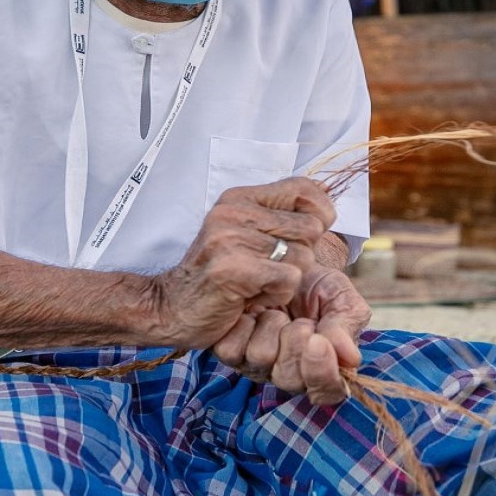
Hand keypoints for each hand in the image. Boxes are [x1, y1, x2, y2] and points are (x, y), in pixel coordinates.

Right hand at [148, 178, 335, 349]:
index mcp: (239, 198)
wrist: (168, 307)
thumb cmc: (216, 275)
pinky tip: (251, 297)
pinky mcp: (232, 268)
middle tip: (268, 269)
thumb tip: (326, 203)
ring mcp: (230, 238)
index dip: (319, 213)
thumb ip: (278, 216)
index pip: (303, 188)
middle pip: (310, 228)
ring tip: (256, 285)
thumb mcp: (243, 233)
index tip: (306, 235)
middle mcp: (233, 212)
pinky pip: (289, 280)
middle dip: (300, 256)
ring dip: (286, 280)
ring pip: (302, 257)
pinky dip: (276, 296)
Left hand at [211, 266, 367, 405]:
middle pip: (290, 380)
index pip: (325, 392)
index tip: (319, 341)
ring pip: (261, 360)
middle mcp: (287, 372)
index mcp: (320, 367)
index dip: (321, 373)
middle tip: (301, 321)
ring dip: (272, 328)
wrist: (283, 261)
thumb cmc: (317, 285)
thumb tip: (350, 358)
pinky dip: (245, 325)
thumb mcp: (339, 297)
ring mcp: (256, 365)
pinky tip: (254, 313)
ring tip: (277, 311)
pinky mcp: (230, 351)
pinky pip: (232, 350)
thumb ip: (346, 326)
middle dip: (296, 345)